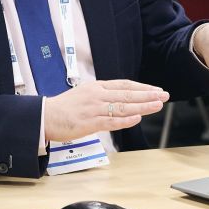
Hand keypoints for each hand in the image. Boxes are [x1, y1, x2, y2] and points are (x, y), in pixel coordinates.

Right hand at [44, 80, 169, 141]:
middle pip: (127, 94)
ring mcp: (94, 109)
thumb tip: (120, 100)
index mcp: (96, 87)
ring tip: (157, 105)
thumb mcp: (84, 93)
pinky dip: (125, 121)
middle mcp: (97, 95)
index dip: (141, 87)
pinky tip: (137, 119)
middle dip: (148, 95)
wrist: (45, 116)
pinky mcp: (89, 123)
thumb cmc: (64, 107)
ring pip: (123, 107)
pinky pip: (111, 121)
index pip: (124, 85)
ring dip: (142, 106)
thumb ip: (102, 96)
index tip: (155, 89)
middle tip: (163, 95)